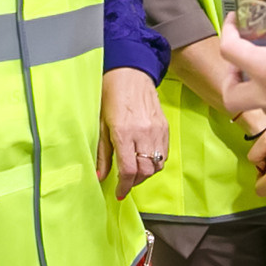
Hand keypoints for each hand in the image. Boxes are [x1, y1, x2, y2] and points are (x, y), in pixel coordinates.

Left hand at [97, 66, 167, 199]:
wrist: (131, 73)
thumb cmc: (111, 95)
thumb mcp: (101, 124)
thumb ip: (103, 153)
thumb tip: (100, 176)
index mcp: (124, 133)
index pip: (128, 169)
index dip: (124, 186)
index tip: (119, 192)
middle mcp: (143, 133)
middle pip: (145, 171)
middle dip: (134, 182)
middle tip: (125, 182)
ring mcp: (157, 130)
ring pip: (157, 165)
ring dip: (146, 173)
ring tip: (135, 171)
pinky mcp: (165, 127)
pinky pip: (165, 154)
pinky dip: (156, 162)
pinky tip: (145, 159)